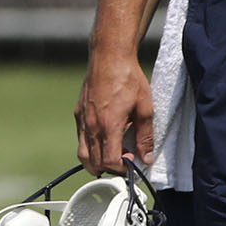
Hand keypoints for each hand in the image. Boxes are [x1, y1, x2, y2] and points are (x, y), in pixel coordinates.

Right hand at [77, 52, 154, 177]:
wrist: (109, 57)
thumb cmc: (129, 79)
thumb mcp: (145, 108)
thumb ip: (146, 136)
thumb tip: (147, 157)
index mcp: (109, 126)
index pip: (108, 161)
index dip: (121, 168)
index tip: (132, 162)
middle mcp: (91, 126)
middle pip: (92, 162)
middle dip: (109, 168)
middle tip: (124, 159)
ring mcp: (82, 120)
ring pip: (83, 153)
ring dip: (96, 161)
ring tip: (112, 155)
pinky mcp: (78, 113)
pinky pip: (81, 138)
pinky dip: (90, 147)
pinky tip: (105, 138)